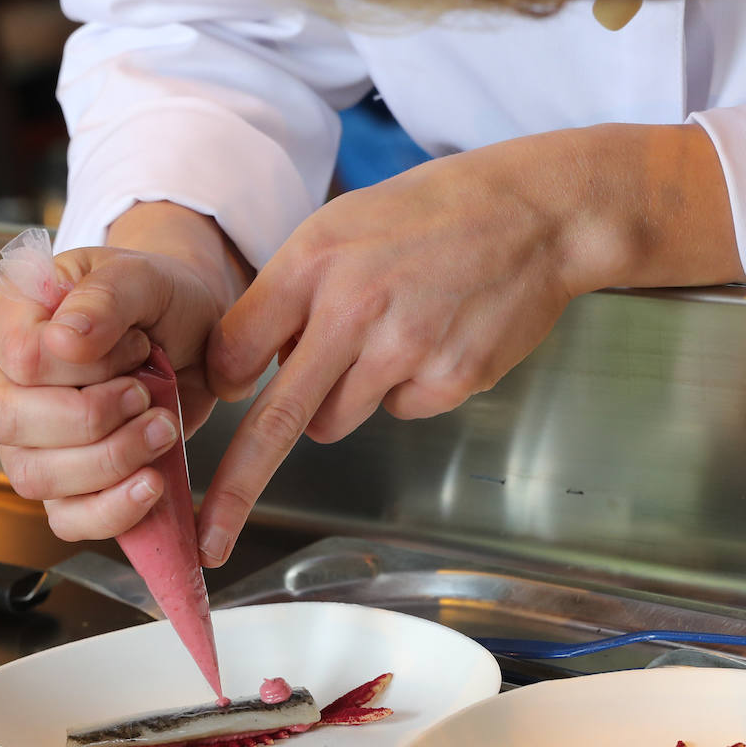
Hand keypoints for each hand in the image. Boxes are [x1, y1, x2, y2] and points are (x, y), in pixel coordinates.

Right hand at [0, 203, 249, 541]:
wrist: (194, 334)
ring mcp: (19, 438)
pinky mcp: (58, 483)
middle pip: (7, 421)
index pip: (19, 355)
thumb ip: (105, 297)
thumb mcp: (142, 277)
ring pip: (33, 476)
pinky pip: (64, 518)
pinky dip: (113, 510)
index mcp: (2, 315)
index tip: (136, 347)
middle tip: (146, 395)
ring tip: (162, 430)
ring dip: (109, 461)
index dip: (84, 365)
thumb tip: (66, 340)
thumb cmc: (156, 300)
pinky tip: (151, 483)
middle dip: (91, 418)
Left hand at [195, 123, 744, 564]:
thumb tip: (248, 366)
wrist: (537, 213)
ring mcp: (404, 352)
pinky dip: (404, 388)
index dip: (225, 381)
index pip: (234, 352)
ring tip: (386, 336)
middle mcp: (351, 311)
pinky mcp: (448, 380)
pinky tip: (432, 339)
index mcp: (313, 263)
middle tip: (208, 534)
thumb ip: (289, 291)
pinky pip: (398, 410)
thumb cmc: (432, 212)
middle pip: (273, 422)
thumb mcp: (341, 224)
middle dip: (234, 488)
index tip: (224, 395)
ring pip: (333, 421)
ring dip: (340, 399)